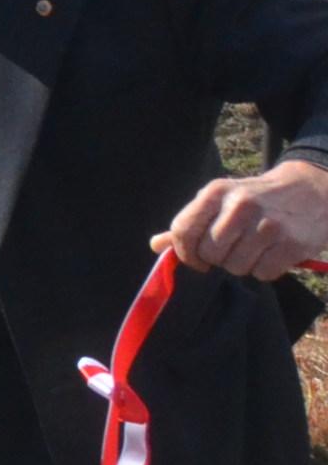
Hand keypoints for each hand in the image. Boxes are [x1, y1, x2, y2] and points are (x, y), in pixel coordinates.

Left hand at [160, 159, 327, 278]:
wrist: (309, 191)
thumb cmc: (255, 199)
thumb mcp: (221, 200)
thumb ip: (191, 222)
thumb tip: (156, 245)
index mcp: (215, 192)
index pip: (183, 230)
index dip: (185, 253)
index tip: (196, 259)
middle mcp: (240, 206)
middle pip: (210, 254)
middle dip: (219, 259)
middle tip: (234, 248)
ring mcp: (268, 225)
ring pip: (236, 267)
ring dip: (243, 265)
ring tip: (255, 248)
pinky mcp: (291, 244)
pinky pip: (263, 274)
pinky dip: (265, 270)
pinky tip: (272, 253)